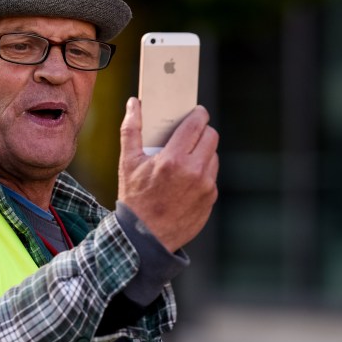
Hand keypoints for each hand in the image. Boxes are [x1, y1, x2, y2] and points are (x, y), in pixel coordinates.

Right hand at [117, 97, 218, 251]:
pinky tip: (186, 181)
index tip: (196, 113)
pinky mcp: (210, 199)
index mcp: (174, 159)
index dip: (198, 114)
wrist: (144, 238)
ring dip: (203, 153)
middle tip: (190, 134)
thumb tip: (134, 104)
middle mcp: (194, 172)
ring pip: (213, 156)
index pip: (197, 124)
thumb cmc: (134, 200)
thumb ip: (131, 129)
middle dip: (202, 132)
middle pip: (211, 136)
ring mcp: (205, 187)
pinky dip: (202, 174)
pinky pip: (211, 177)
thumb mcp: (128, 163)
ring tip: (185, 160)